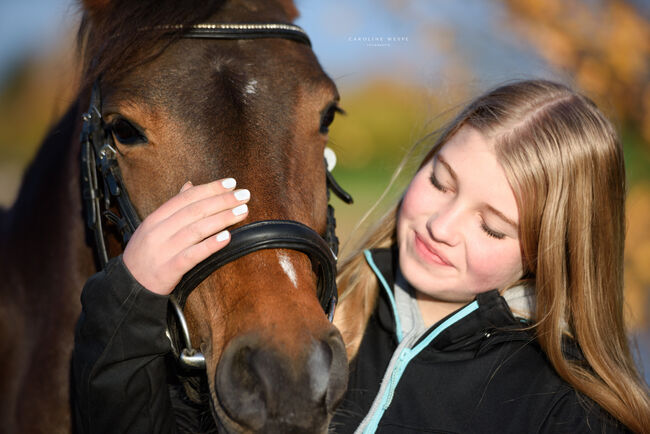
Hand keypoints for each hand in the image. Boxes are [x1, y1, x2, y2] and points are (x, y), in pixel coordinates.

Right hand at [122, 178, 249, 294]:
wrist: (129, 286)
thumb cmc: (145, 254)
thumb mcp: (153, 226)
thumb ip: (173, 207)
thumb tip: (190, 186)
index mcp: (156, 218)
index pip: (186, 198)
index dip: (210, 188)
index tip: (231, 183)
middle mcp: (159, 231)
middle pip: (194, 211)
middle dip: (222, 200)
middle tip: (244, 195)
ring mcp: (163, 250)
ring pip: (196, 230)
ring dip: (223, 218)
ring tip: (242, 211)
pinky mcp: (169, 269)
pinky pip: (193, 255)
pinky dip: (210, 245)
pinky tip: (227, 237)